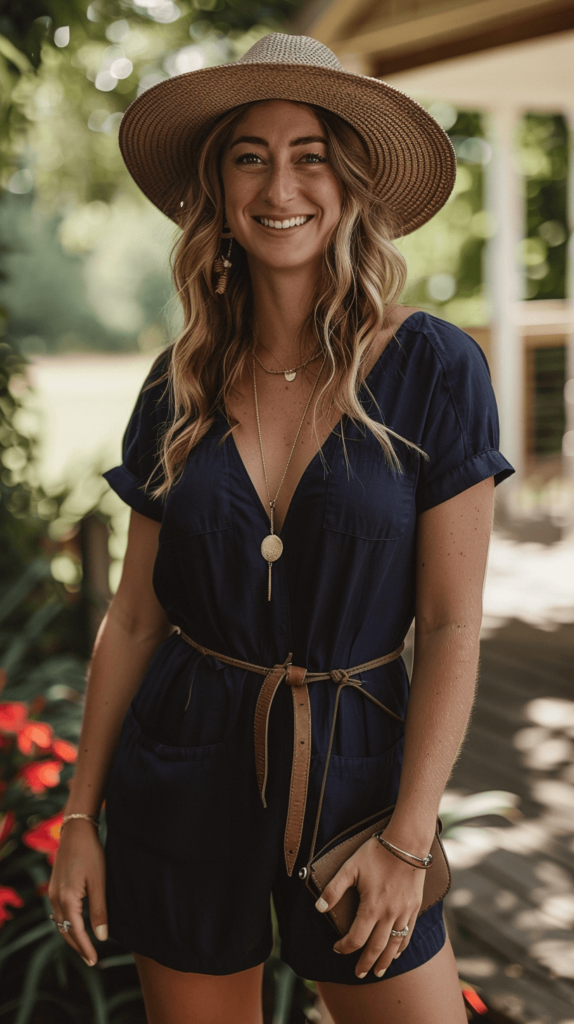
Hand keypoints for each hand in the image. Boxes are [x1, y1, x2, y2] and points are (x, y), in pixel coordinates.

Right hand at [48, 819, 107, 965]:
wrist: (76, 831)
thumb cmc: (91, 854)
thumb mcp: (99, 881)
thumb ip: (100, 910)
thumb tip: (101, 936)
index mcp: (67, 899)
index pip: (76, 931)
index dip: (85, 947)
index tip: (95, 960)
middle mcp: (56, 898)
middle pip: (64, 931)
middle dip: (78, 946)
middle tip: (91, 960)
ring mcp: (53, 893)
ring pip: (60, 923)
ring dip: (72, 936)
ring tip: (85, 946)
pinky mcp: (54, 887)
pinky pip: (59, 912)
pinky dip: (67, 923)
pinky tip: (77, 925)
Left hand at [315, 836, 424, 977]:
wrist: (407, 843)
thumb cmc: (377, 853)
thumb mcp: (350, 867)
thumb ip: (334, 889)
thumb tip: (319, 908)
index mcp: (372, 907)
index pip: (356, 938)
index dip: (345, 946)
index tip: (337, 947)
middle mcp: (389, 915)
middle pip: (376, 948)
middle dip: (365, 963)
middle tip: (358, 974)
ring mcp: (404, 912)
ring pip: (394, 945)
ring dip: (384, 961)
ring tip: (378, 972)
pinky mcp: (414, 907)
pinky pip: (408, 934)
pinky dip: (401, 947)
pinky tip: (396, 953)